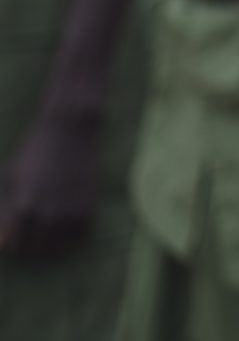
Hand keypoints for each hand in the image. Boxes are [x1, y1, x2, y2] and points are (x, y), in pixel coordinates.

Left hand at [0, 110, 102, 258]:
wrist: (71, 129)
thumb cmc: (34, 151)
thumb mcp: (9, 178)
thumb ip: (3, 210)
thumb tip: (2, 238)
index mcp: (25, 207)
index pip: (12, 242)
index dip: (9, 241)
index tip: (10, 235)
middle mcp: (50, 214)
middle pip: (34, 249)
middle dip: (26, 246)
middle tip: (26, 235)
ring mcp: (73, 211)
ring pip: (58, 248)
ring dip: (49, 246)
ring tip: (44, 237)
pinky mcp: (90, 206)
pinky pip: (79, 237)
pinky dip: (70, 239)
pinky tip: (63, 229)